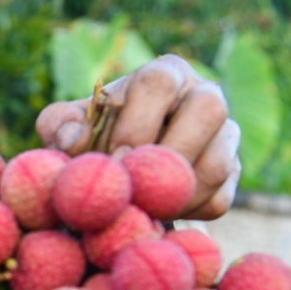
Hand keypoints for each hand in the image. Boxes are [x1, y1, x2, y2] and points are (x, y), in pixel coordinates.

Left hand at [35, 54, 239, 219]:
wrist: (116, 168)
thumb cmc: (91, 137)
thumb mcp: (66, 125)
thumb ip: (60, 125)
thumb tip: (72, 139)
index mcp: (163, 74)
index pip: (158, 83)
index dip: (137, 123)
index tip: (115, 160)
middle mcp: (203, 94)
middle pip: (209, 109)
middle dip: (170, 154)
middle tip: (137, 187)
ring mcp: (224, 134)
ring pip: (218, 161)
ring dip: (177, 193)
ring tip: (141, 209)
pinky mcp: (231, 172)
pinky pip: (219, 198)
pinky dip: (186, 214)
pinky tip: (156, 215)